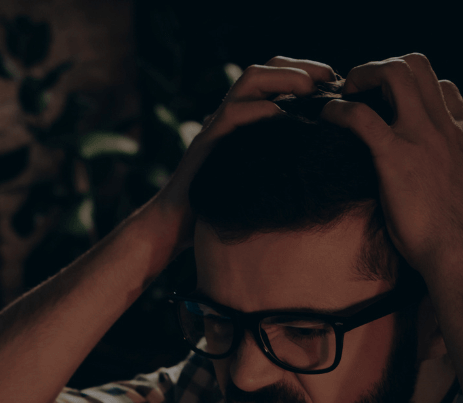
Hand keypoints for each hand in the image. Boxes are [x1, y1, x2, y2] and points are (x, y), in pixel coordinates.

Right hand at [156, 56, 336, 244]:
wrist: (176, 226)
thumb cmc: (218, 209)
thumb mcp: (258, 179)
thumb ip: (280, 161)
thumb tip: (321, 160)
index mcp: (246, 120)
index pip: (278, 77)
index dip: (309, 72)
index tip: (337, 84)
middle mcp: (231, 116)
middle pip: (267, 68)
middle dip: (302, 67)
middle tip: (330, 79)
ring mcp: (217, 127)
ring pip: (250, 80)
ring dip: (283, 78)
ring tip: (308, 89)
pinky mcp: (205, 143)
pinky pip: (231, 114)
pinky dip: (258, 110)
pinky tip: (279, 116)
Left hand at [322, 54, 462, 281]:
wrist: (457, 248)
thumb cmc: (452, 228)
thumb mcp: (455, 184)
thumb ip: (444, 165)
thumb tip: (421, 173)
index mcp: (459, 131)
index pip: (442, 88)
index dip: (411, 89)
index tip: (386, 105)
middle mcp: (443, 125)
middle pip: (418, 66)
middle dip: (382, 67)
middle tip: (357, 90)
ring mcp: (420, 137)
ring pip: (396, 74)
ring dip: (363, 75)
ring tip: (342, 95)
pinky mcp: (395, 157)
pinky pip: (363, 118)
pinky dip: (340, 111)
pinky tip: (328, 118)